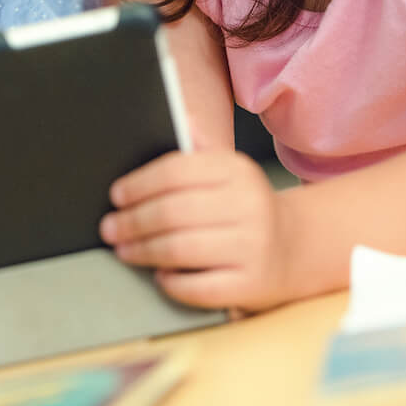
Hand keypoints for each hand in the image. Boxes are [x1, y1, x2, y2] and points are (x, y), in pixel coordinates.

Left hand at [99, 150, 295, 311]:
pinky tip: (160, 276)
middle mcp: (249, 205)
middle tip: (110, 228)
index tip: (117, 196)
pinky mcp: (251, 283)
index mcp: (238, 171)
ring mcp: (252, 247)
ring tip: (125, 251)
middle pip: (172, 212)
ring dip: (143, 251)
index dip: (139, 184)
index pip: (176, 171)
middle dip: (132, 222)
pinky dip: (170, 282)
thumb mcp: (230, 175)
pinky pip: (197, 286)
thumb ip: (200, 152)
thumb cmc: (246, 210)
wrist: (294, 248)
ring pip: (179, 248)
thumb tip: (182, 119)